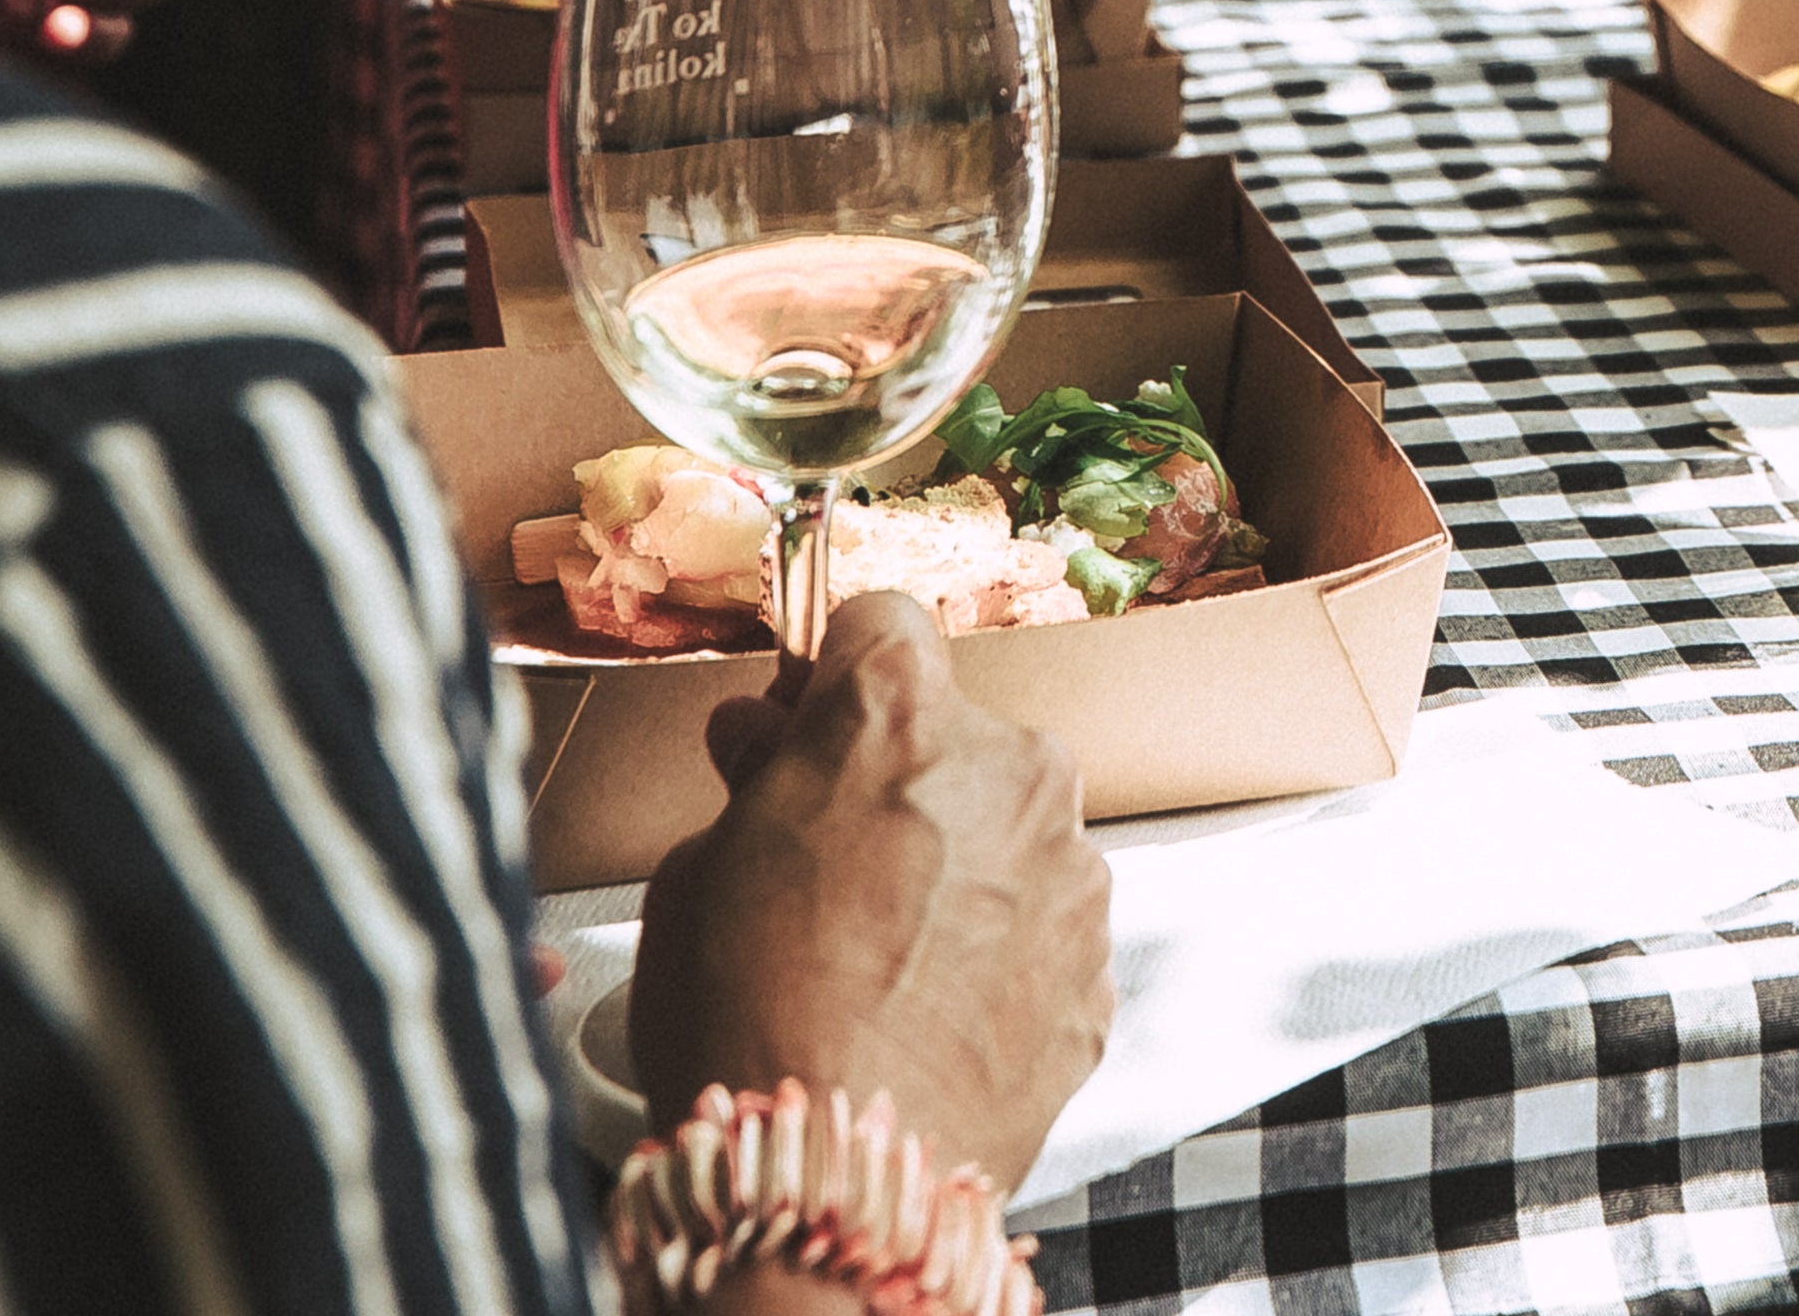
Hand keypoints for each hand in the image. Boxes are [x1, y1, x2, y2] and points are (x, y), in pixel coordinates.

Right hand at [634, 593, 1115, 1200]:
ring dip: (958, 870)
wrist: (836, 1175)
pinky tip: (928, 1014)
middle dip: (898, 781)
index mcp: (900, 715)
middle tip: (825, 863)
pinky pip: (1042, 928)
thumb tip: (764, 743)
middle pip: (956, 738)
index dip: (832, 675)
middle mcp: (1011, 769)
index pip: (880, 624)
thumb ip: (756, 785)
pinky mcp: (1098, 968)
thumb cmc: (747, 1016)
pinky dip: (997, 955)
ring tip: (876, 964)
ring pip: (1009, 834)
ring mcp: (1070, 871)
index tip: (804, 723)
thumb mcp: (700, 869)